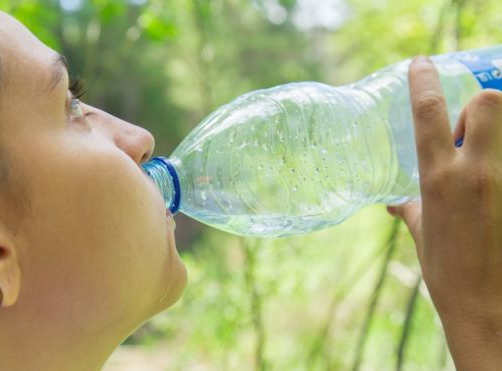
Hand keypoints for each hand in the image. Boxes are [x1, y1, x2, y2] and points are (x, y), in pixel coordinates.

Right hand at [388, 56, 501, 369]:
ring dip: (497, 127)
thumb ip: (413, 207)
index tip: (421, 63)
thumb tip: (397, 200)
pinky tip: (494, 187)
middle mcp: (478, 172)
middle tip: (469, 132)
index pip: (427, 112)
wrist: (491, 311)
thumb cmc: (449, 275)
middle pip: (490, 101)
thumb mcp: (424, 234)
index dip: (423, 79)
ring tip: (485, 154)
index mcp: (440, 179)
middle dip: (480, 106)